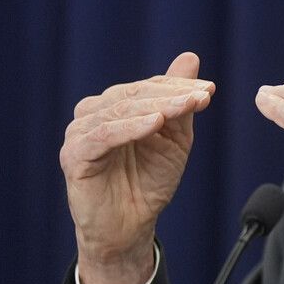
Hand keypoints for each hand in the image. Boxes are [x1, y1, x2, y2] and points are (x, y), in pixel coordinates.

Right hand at [60, 52, 215, 283]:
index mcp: (114, 105)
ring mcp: (80, 132)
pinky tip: (155, 123)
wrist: (130, 227)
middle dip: (172, 94)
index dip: (178, 86)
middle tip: (202, 95)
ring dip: (157, 106)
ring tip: (186, 105)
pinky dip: (131, 127)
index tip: (209, 89)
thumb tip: (190, 56)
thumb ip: (179, 101)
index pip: (148, 86)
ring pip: (120, 110)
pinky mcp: (74, 155)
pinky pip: (104, 135)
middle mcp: (92, 113)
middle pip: (134, 94)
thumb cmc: (149, 181)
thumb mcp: (173, 138)